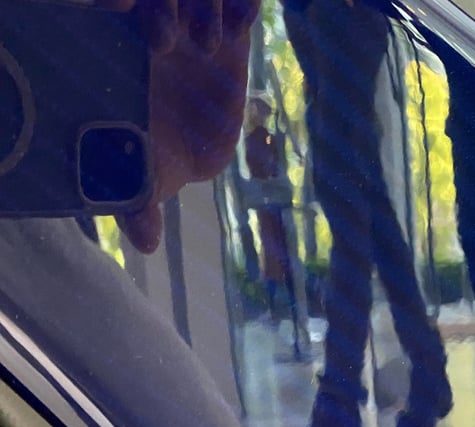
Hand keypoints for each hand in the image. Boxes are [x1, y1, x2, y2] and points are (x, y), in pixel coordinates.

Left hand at [96, 0, 260, 252]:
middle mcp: (155, 31)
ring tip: (212, 42)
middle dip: (167, 4)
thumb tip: (146, 243)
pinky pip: (242, 2)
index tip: (125, 11)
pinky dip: (244, 4)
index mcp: (122, 47)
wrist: (186, 152)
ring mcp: (195, 31)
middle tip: (169, 43)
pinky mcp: (232, 36)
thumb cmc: (152, 161)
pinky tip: (243, 25)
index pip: (121, 0)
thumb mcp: (144, 180)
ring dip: (208, 5)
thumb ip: (140, 202)